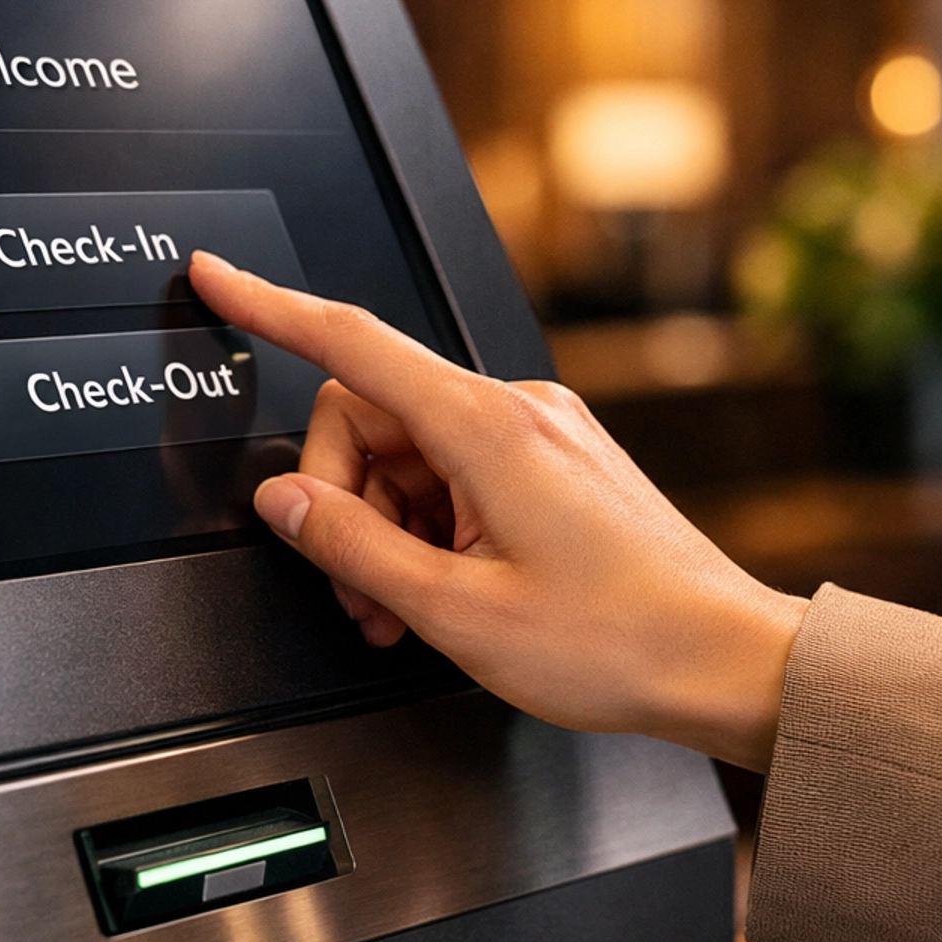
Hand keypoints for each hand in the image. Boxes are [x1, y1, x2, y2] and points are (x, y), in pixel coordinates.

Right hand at [190, 251, 805, 770]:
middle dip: (342, 504)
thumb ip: (355, 549)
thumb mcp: (458, 611)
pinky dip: (428, 531)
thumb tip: (287, 503)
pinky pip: (456, 474)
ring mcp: (540, 434)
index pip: (350, 343)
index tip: (217, 280)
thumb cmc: (621, 642)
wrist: (725, 661)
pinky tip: (445, 594)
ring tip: (409, 613)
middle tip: (360, 591)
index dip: (270, 308)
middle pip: (370, 418)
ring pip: (410, 455)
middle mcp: (517, 411)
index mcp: (487, 428)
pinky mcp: (554, 463)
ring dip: (386, 532)